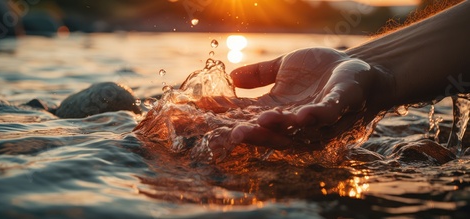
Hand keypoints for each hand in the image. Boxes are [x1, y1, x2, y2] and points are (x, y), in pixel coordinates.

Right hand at [229, 48, 393, 150]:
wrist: (358, 68)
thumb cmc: (320, 71)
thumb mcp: (284, 68)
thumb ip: (260, 74)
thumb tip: (231, 77)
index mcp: (277, 109)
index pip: (245, 116)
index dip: (224, 116)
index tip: (199, 114)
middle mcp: (293, 120)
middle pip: (266, 131)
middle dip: (248, 134)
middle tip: (228, 135)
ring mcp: (316, 117)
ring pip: (294, 129)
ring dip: (276, 128)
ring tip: (258, 123)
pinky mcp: (338, 106)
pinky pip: (325, 115)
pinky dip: (313, 117)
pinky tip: (299, 115)